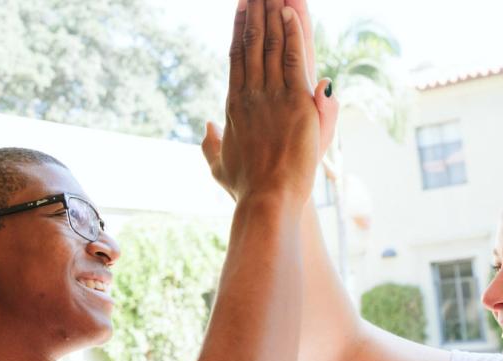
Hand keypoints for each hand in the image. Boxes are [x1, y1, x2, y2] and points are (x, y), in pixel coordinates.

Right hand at [203, 0, 319, 204]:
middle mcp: (250, 94)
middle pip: (252, 42)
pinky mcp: (296, 102)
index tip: (241, 6)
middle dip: (256, 10)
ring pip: (271, 44)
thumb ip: (211, 144)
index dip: (239, 28)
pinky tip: (290, 11)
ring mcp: (271, 95)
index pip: (237, 56)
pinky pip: (294, 59)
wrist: (266, 199)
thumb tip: (206, 126)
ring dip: (273, 13)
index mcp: (234, 105)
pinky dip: (293, 34)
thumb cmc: (246, 187)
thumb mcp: (221, 166)